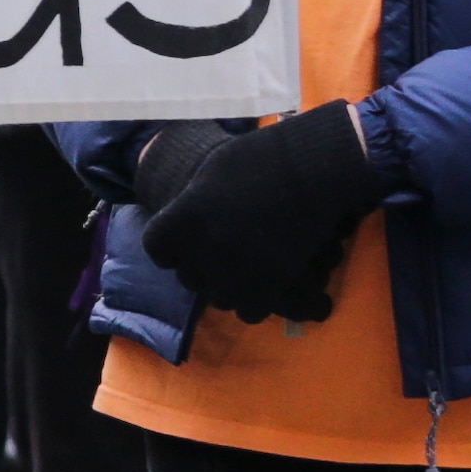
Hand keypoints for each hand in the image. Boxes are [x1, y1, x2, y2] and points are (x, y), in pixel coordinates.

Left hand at [135, 102, 379, 325]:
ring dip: (227, 287)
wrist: (314, 169)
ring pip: (219, 298)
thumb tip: (185, 216)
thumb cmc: (261, 158)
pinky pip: (250, 313)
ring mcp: (237, 272)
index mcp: (183, 219)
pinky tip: (264, 283)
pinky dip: (255, 302)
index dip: (170, 245)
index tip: (186, 238)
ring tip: (244, 268)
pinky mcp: (271, 286)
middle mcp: (204, 250)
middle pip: (188, 277)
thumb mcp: (211, 170)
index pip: (156, 248)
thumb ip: (192, 202)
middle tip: (223, 250)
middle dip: (201, 267)